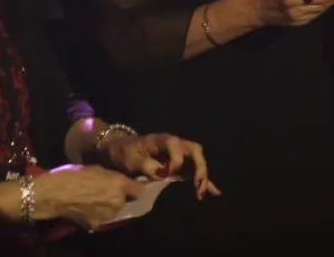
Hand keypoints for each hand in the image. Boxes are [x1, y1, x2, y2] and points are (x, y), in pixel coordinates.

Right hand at [33, 164, 144, 229]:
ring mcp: (108, 215)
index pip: (140, 190)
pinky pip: (103, 218)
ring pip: (115, 211)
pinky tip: (87, 207)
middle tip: (107, 190)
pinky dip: (98, 214)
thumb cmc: (72, 174)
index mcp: (119, 184)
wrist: (54, 193)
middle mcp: (118, 201)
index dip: (134, 187)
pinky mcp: (97, 224)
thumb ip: (110, 176)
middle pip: (126, 201)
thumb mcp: (95, 168)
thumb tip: (117, 179)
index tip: (130, 185)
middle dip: (120, 196)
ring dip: (109, 206)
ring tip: (95, 199)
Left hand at [99, 132, 221, 199]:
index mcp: (161, 140)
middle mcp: (174, 145)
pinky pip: (193, 171)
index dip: (175, 161)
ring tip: (201, 193)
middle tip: (197, 186)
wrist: (119, 150)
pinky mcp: (178, 166)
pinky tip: (214, 192)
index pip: (175, 146)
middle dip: (199, 168)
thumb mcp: (128, 158)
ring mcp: (178, 155)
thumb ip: (144, 165)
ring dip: (202, 176)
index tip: (166, 175)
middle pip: (194, 151)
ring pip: (197, 160)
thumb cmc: (123, 152)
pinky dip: (203, 181)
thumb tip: (161, 174)